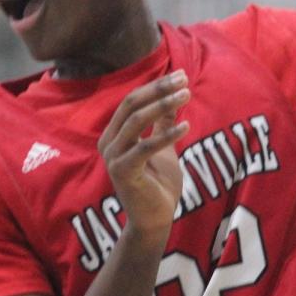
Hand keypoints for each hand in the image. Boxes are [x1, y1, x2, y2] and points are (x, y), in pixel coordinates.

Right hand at [98, 71, 189, 242]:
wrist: (154, 220)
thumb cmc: (158, 183)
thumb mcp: (163, 147)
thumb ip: (163, 123)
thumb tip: (173, 96)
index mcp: (115, 134)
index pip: (132, 100)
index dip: (156, 86)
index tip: (181, 75)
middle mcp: (109, 142)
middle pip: (132, 104)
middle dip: (159, 89)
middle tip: (184, 80)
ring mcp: (113, 157)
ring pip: (136, 121)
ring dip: (163, 105)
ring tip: (186, 96)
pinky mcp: (123, 172)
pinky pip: (145, 147)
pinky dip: (167, 135)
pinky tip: (187, 127)